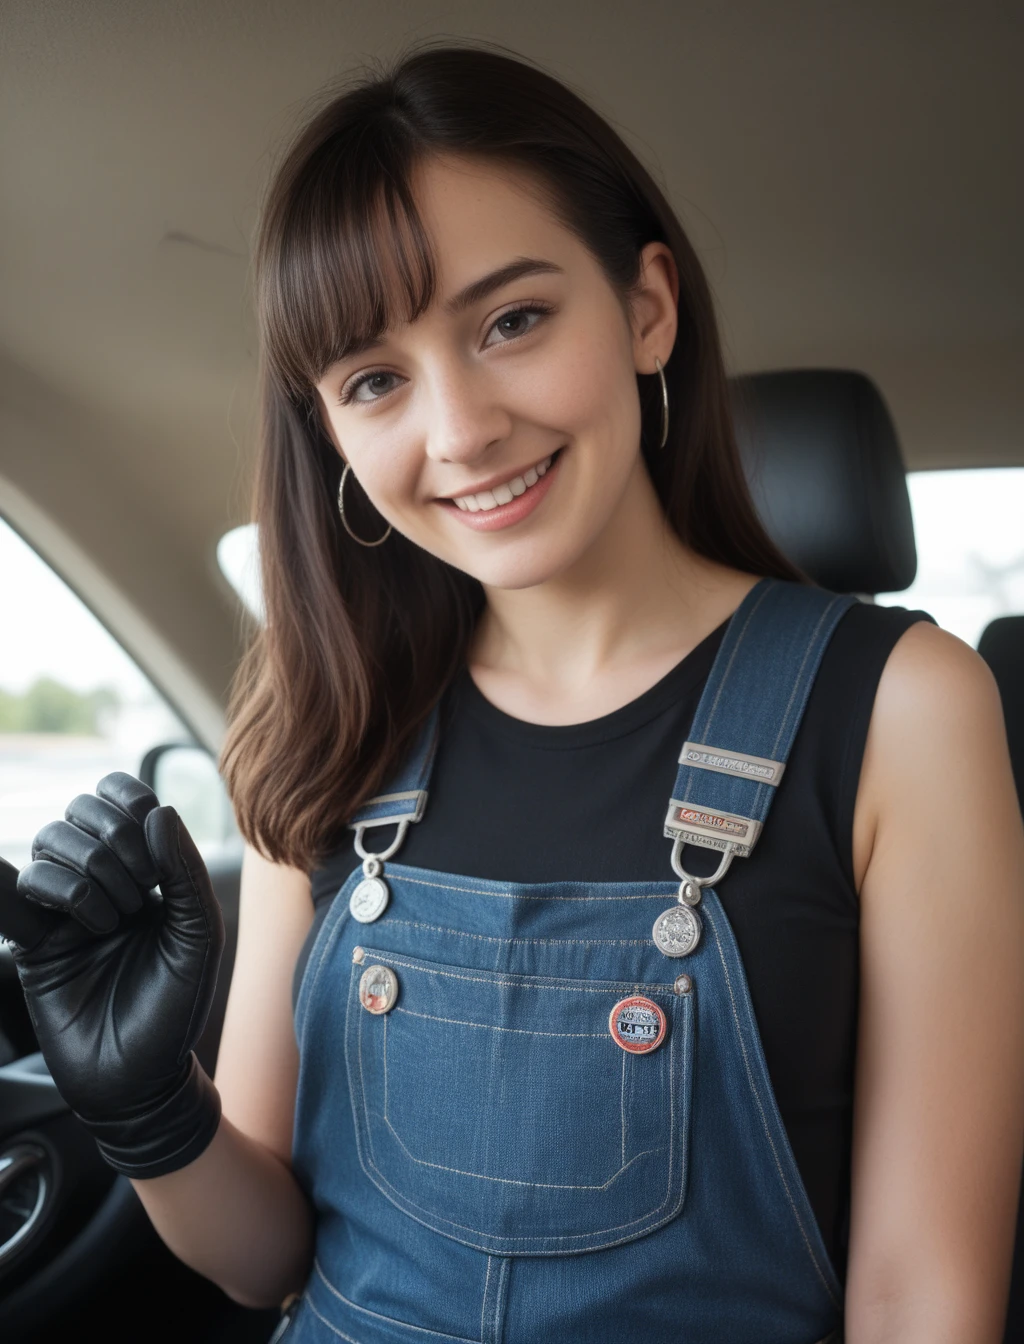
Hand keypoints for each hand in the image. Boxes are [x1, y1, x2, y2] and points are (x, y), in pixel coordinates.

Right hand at [0, 773, 224, 1178]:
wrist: (139, 1077)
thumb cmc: (177, 1005)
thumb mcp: (198, 932)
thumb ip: (185, 869)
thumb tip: (157, 809)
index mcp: (147, 868)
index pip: (125, 798)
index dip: (132, 803)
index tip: (155, 849)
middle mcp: (102, 878)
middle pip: (82, 811)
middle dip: (115, 841)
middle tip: (140, 894)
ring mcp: (64, 905)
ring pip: (51, 839)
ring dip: (90, 869)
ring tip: (117, 917)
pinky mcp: (33, 937)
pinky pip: (25, 883)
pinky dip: (59, 890)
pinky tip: (91, 925)